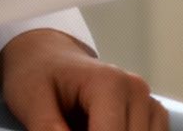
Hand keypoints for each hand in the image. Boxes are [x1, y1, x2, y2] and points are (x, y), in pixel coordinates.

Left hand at [0, 28, 164, 130]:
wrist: (49, 59)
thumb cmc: (39, 75)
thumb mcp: (32, 102)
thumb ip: (48, 128)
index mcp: (109, 84)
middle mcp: (135, 90)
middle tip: (72, 129)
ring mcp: (147, 99)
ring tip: (84, 127)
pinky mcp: (150, 110)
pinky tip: (106, 129)